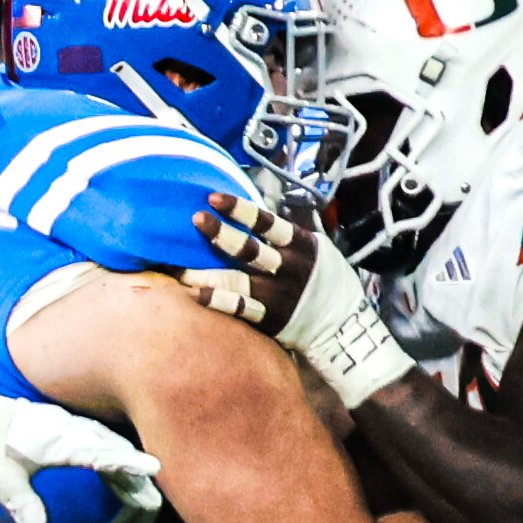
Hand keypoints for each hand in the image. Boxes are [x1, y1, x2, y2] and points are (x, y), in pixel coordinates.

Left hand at [0, 358, 160, 522]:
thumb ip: (20, 503)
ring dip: (124, 457)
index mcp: (56, 441)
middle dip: (134, 468)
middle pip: (110, 446)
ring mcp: (61, 423)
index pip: (100, 453)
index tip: (155, 468)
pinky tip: (112, 460)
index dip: (128, 462)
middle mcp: (64, 428)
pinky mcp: (56, 423)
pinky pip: (92, 435)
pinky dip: (109, 448)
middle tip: (155, 493)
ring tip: (142, 481)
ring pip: (103, 438)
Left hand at [187, 188, 316, 333]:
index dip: (240, 209)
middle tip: (196, 219)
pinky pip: (240, 310)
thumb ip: (287, 235)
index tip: (213, 197)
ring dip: (206, 274)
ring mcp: (277, 296)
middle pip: (248, 249)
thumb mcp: (317, 249)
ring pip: (237, 281)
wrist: (344, 325)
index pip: (267, 222)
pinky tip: (194, 295)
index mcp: (300, 245)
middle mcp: (287, 269)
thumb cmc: (325, 279)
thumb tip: (253, 214)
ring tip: (179, 269)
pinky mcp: (270, 319)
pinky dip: (218, 302)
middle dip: (220, 233)